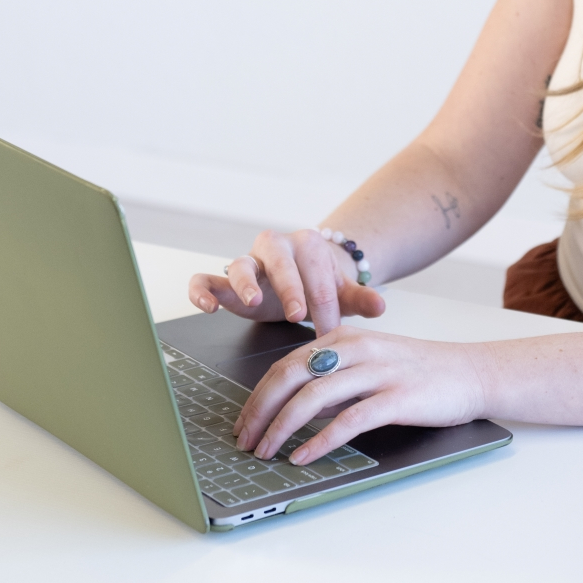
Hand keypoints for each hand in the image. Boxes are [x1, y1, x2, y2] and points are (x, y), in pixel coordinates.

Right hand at [188, 229, 386, 337]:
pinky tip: (207, 306)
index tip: (329, 336)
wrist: (303, 273)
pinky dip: (202, 289)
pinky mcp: (226, 278)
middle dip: (290, 289)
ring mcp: (249, 261)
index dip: (325, 309)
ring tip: (253, 303)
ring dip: (245, 283)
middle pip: (281, 264)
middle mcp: (276, 247)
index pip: (317, 279)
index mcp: (309, 246)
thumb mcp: (343, 291)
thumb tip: (380, 307)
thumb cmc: (322, 283)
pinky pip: (207, 277)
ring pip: (240, 265)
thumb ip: (360, 298)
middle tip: (298, 314)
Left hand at [233, 326, 489, 464]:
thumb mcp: (369, 365)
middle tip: (245, 441)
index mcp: (344, 340)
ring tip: (266, 453)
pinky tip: (304, 456)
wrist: (471, 372)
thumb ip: (332, 381)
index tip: (243, 424)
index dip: (257, 396)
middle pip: (291, 377)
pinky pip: (349, 420)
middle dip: (260, 411)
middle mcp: (356, 349)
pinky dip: (320, 441)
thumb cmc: (419, 372)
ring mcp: (377, 371)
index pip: (285, 365)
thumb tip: (293, 407)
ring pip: (313, 397)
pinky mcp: (397, 397)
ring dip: (282, 428)